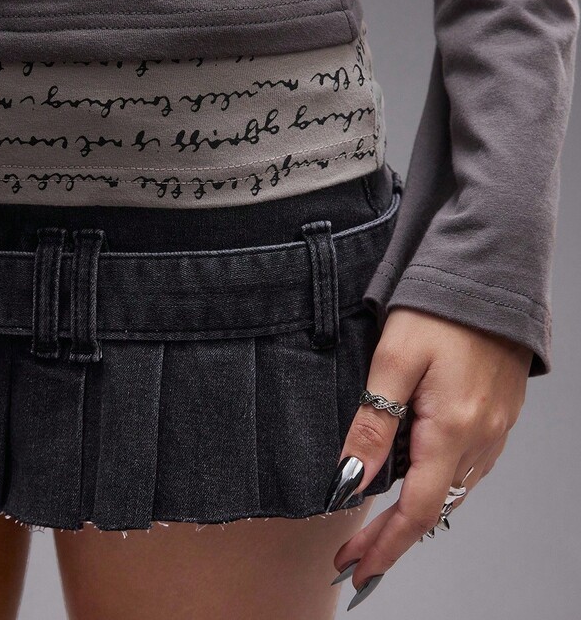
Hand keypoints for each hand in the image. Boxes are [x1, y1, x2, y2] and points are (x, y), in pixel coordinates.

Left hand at [328, 307, 532, 600]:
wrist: (490, 277)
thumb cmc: (438, 309)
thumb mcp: (394, 359)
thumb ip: (374, 421)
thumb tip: (350, 477)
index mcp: (452, 430)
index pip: (415, 510)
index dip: (383, 546)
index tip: (354, 570)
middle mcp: (480, 439)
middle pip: (433, 506)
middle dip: (391, 537)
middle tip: (354, 556)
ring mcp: (494, 430)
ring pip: (451, 489)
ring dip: (414, 513)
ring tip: (377, 527)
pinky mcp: (497, 417)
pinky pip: (466, 466)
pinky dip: (435, 484)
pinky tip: (415, 480)